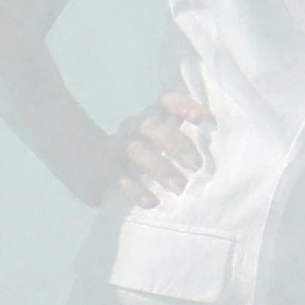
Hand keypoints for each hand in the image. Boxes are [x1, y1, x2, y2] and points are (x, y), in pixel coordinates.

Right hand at [99, 87, 216, 207]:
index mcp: (150, 119)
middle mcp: (133, 129)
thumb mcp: (159, 141)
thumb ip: (183, 141)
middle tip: (196, 167)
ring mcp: (117, 148)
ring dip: (160, 168)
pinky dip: (136, 189)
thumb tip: (217, 146)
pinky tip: (152, 202)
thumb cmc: (142, 154)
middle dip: (176, 144)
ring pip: (137, 150)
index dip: (183, 106)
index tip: (204, 120)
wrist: (87, 163)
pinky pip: (119, 177)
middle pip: (151, 126)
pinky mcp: (104, 170)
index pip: (164, 102)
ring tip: (180, 188)